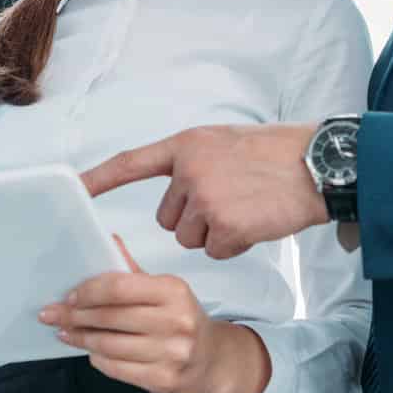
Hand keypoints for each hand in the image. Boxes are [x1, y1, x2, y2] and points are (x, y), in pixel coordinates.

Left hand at [39, 238, 271, 392]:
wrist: (213, 360)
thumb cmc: (182, 320)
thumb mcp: (164, 291)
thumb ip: (132, 272)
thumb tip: (107, 240)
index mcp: (173, 291)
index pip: (119, 287)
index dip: (88, 292)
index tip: (69, 296)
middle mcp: (175, 321)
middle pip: (110, 317)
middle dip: (75, 316)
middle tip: (53, 315)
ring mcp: (171, 353)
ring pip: (109, 345)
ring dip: (81, 338)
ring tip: (66, 332)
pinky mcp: (164, 380)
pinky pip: (117, 368)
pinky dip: (97, 358)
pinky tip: (90, 351)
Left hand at [80, 124, 325, 259]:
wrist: (318, 165)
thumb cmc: (277, 154)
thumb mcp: (225, 142)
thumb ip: (196, 161)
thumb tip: (180, 187)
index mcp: (187, 146)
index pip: (131, 163)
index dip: (100, 178)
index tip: (74, 187)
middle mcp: (189, 170)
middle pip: (169, 218)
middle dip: (195, 219)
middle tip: (231, 201)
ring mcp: (206, 198)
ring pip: (190, 238)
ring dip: (216, 233)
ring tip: (246, 209)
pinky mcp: (225, 226)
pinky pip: (215, 250)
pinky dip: (235, 245)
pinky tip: (256, 223)